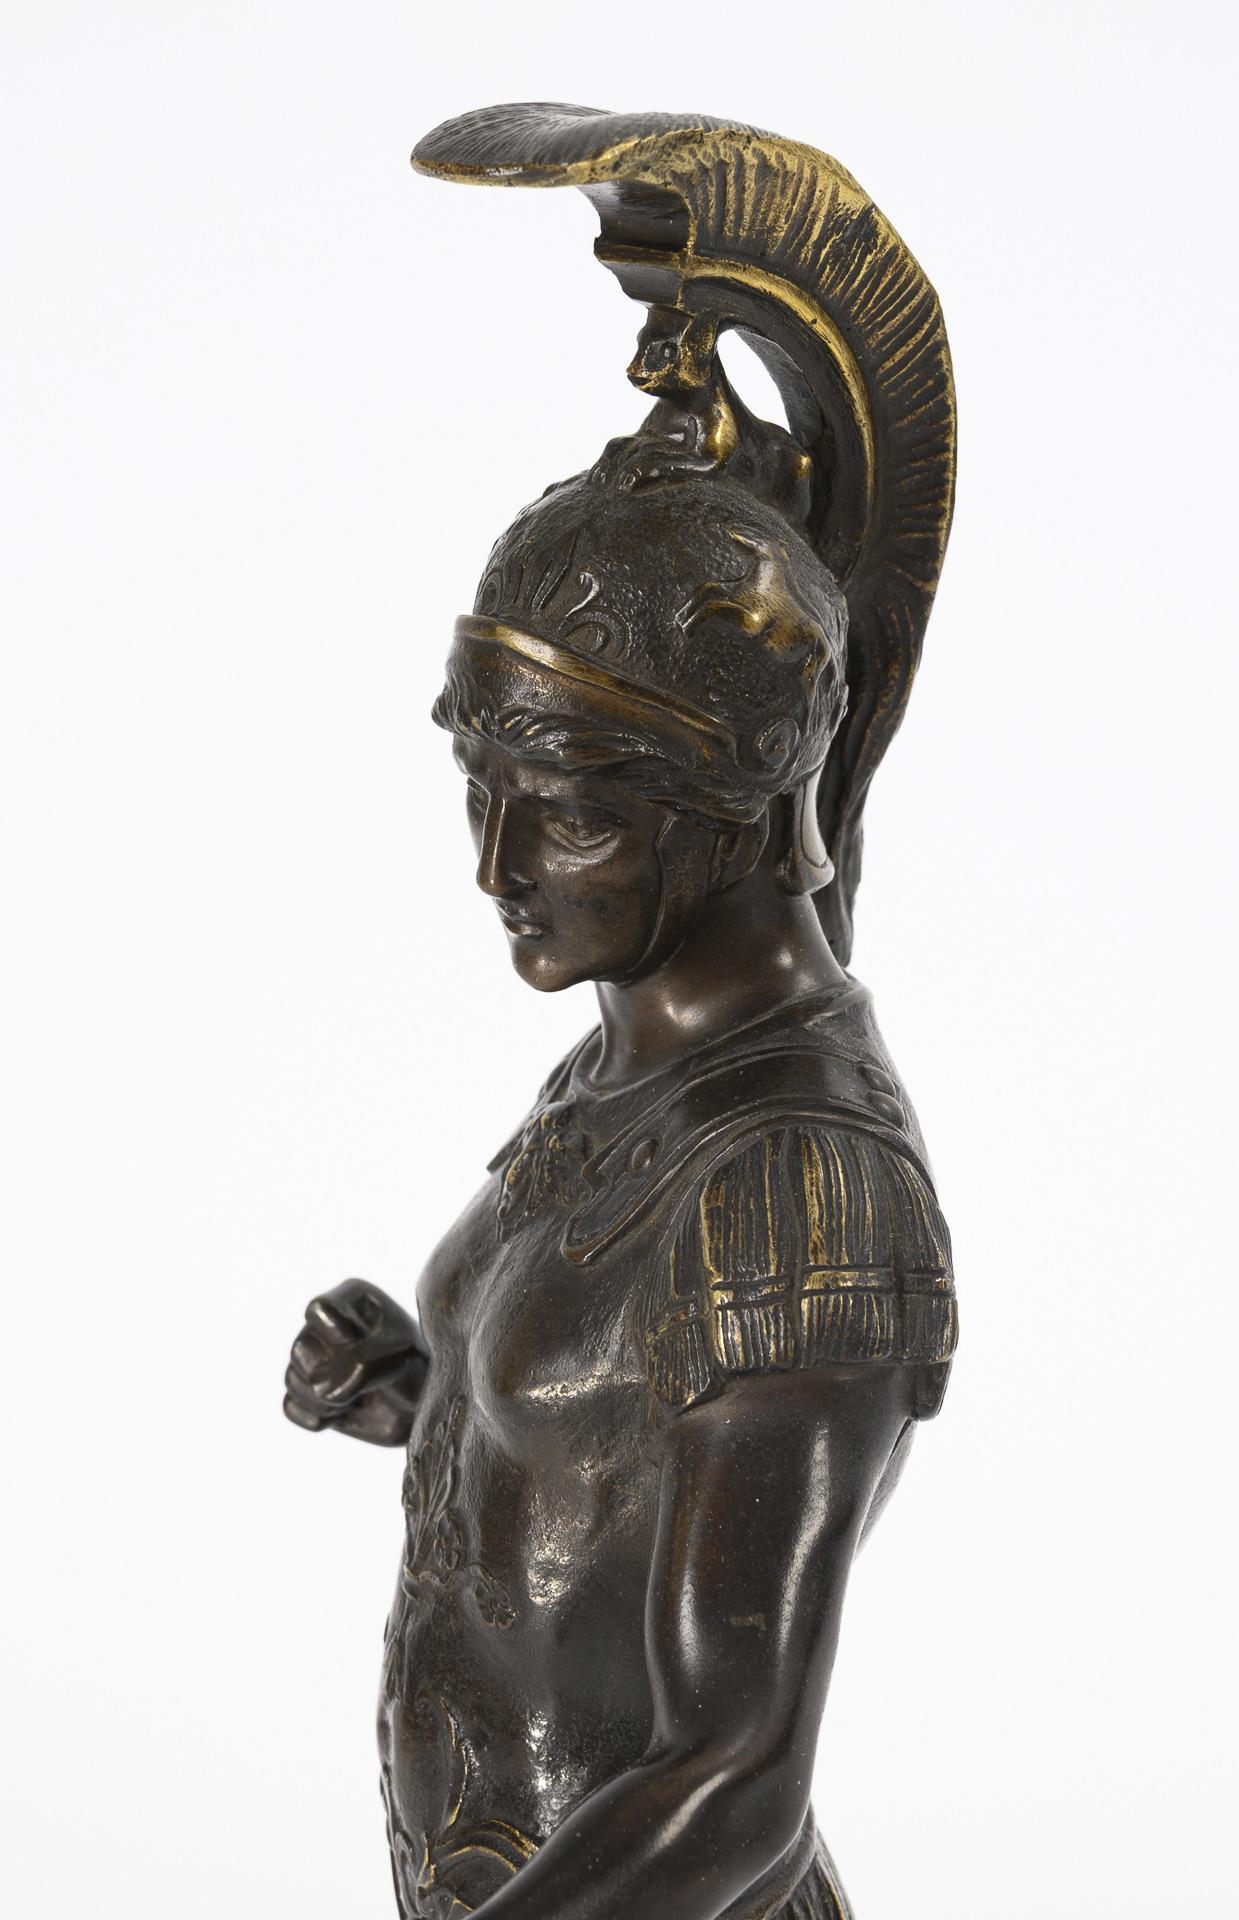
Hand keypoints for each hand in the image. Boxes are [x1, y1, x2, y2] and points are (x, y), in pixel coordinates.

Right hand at [283, 1279, 428, 1446]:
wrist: (417, 1402)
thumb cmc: (416, 1366)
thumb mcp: (401, 1354)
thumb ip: (365, 1362)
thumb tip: (326, 1390)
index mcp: (349, 1301)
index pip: (319, 1309)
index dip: (333, 1333)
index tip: (359, 1349)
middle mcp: (323, 1327)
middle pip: (300, 1348)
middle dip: (330, 1374)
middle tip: (363, 1384)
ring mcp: (312, 1360)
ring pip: (292, 1379)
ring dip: (327, 1401)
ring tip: (360, 1399)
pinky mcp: (306, 1394)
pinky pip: (290, 1406)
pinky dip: (317, 1418)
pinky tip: (345, 1413)